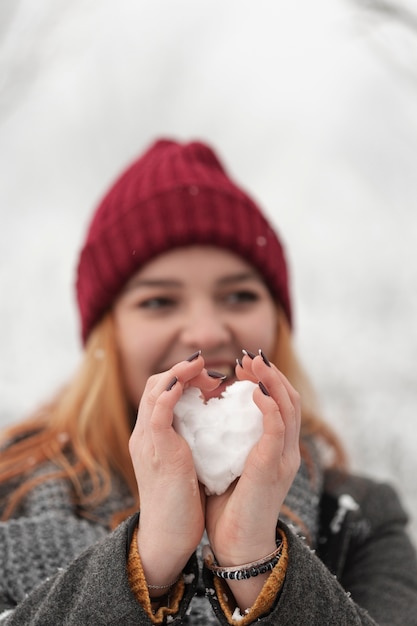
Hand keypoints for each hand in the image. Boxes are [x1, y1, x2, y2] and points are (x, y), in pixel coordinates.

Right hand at [129, 354, 220, 589]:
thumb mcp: (183, 463)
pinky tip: (185, 383)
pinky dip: (171, 393)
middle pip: (154, 385)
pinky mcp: (158, 453)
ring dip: (179, 373)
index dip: (182, 377)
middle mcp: (144, 434)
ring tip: (201, 365)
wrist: (167, 537)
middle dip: (181, 370)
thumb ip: (189, 442)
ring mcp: (148, 442)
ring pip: (154, 392)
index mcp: (150, 436)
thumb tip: (211, 425)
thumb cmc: (181, 503)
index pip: (159, 391)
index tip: (209, 378)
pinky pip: (159, 414)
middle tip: (209, 371)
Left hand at [204, 352, 300, 606]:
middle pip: (288, 397)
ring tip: (254, 363)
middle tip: (248, 357)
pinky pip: (277, 427)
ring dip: (271, 380)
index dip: (265, 379)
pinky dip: (269, 405)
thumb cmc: (230, 506)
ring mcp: (283, 457)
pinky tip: (254, 391)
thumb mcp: (231, 464)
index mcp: (276, 448)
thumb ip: (229, 443)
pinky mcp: (273, 466)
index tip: (242, 366)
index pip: (279, 403)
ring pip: (288, 405)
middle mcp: (286, 449)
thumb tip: (209, 422)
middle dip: (269, 372)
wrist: (237, 544)